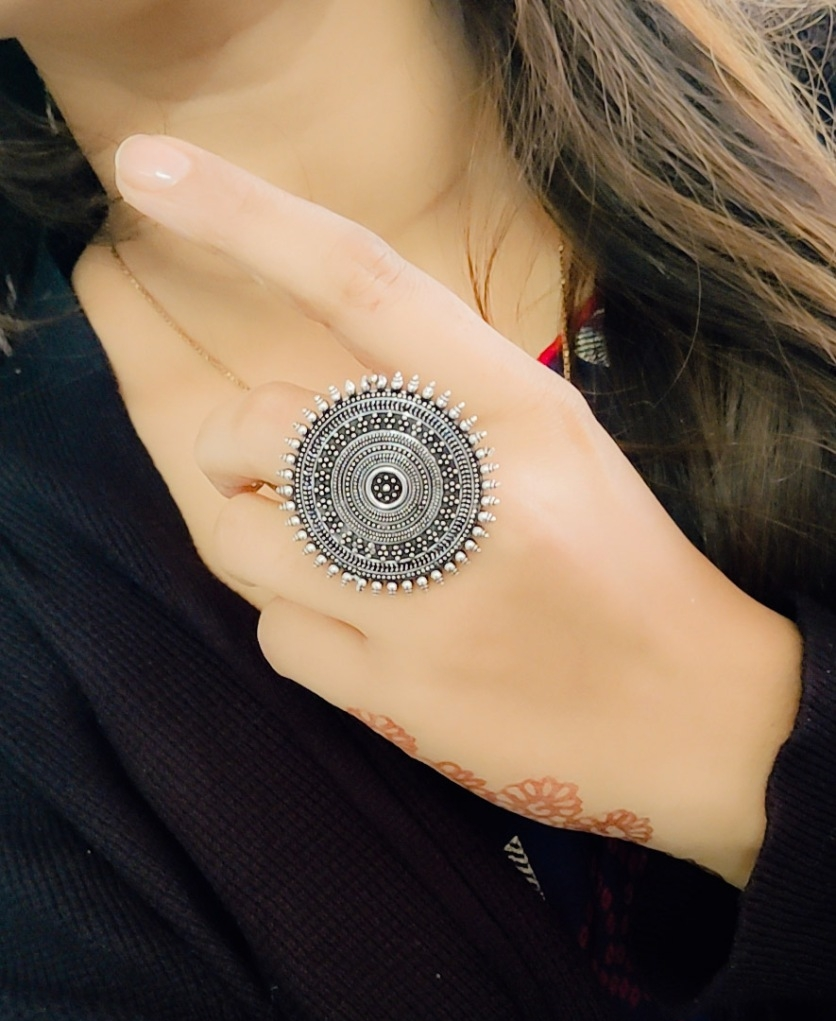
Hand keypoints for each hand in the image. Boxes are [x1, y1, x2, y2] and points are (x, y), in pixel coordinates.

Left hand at [115, 134, 801, 887]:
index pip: (360, 281)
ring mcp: (433, 603)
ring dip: (260, 536)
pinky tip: (361, 629)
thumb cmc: (614, 556)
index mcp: (520, 407)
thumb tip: (301, 389)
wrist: (690, 708)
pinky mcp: (404, 697)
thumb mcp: (549, 441)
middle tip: (258, 463)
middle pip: (265, 427)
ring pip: (245, 539)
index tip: (149, 169)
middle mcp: (473, 493)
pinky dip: (295, 624)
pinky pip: (277, 636)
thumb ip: (437, 397)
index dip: (243, 214)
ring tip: (325, 554)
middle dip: (229, 444)